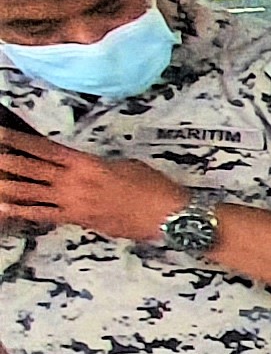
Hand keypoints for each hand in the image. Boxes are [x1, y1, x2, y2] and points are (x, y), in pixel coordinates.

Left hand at [0, 128, 190, 246]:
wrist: (170, 215)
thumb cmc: (153, 186)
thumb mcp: (125, 164)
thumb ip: (98, 164)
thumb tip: (84, 167)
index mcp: (87, 163)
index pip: (45, 148)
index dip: (20, 140)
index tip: (1, 134)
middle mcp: (75, 181)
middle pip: (31, 169)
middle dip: (6, 161)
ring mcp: (74, 202)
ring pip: (31, 192)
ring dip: (7, 185)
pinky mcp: (79, 220)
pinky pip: (44, 215)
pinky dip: (22, 211)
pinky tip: (3, 208)